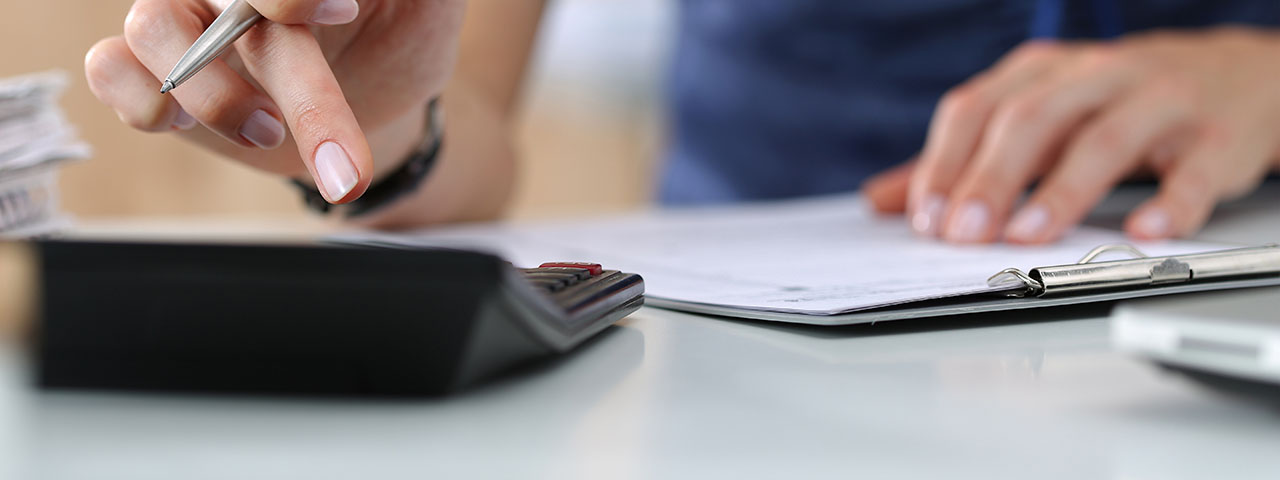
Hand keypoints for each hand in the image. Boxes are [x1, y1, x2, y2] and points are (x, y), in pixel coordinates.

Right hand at [85, 0, 464, 202]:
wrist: (380, 97)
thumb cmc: (398, 37)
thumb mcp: (428, 10)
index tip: (339, 12)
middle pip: (227, 1)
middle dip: (289, 78)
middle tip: (340, 155)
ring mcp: (185, 13)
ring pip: (153, 26)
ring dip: (216, 97)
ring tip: (272, 132)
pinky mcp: (152, 66)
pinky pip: (111, 67)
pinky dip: (144, 102)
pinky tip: (186, 124)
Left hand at [864, 28, 1279, 243]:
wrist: (1240, 76)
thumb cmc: (1116, 102)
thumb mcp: (1036, 117)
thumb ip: (961, 158)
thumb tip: (882, 201)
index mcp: (1043, 72)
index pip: (977, 109)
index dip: (944, 163)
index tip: (924, 219)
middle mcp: (1097, 76)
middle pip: (1032, 122)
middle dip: (989, 179)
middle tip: (960, 235)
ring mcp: (1160, 101)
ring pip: (1104, 140)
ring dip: (1061, 193)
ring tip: (1026, 237)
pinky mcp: (1216, 136)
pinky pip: (1193, 171)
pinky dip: (1169, 203)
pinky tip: (1140, 233)